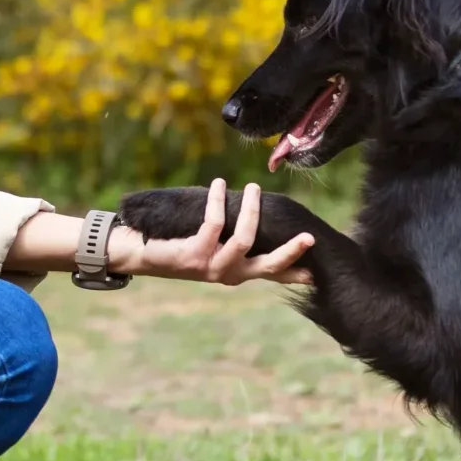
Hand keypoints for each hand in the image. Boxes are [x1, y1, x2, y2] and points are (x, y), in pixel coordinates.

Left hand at [112, 179, 312, 285]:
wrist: (144, 255)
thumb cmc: (184, 245)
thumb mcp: (215, 244)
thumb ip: (236, 237)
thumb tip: (259, 212)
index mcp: (238, 273)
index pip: (272, 274)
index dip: (294, 272)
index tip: (316, 273)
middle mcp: (229, 274)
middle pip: (267, 266)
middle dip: (289, 252)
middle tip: (308, 236)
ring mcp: (212, 267)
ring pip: (244, 239)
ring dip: (251, 209)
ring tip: (254, 187)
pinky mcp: (194, 255)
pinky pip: (215, 224)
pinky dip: (219, 201)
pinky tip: (220, 185)